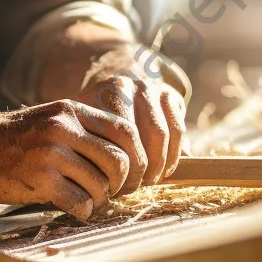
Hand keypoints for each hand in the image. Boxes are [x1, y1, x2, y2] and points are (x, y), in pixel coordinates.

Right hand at [0, 100, 151, 220]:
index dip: (135, 158)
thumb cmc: (15, 139)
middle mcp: (64, 127)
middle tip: (111, 192)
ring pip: (101, 184)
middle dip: (121, 183)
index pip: (125, 131)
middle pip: (119, 161)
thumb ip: (84, 130)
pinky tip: (73, 208)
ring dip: (100, 199)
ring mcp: (51, 153)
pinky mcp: (40, 180)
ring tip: (88, 200)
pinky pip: (80, 202)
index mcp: (71, 110)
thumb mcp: (51, 119)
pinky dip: (82, 211)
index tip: (129, 174)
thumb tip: (127, 157)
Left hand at [77, 74, 185, 193]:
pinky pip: (177, 130)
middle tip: (134, 187)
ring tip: (149, 181)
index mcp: (105, 93)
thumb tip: (98, 179)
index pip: (117, 135)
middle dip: (139, 168)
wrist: (117, 74)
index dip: (120, 165)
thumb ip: (91, 142)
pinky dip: (174, 155)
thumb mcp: (84, 117)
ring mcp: (152, 89)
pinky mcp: (171, 95)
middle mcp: (129, 87)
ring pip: (162, 135)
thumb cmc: (96, 107)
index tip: (115, 185)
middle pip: (138, 136)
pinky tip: (165, 171)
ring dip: (159, 165)